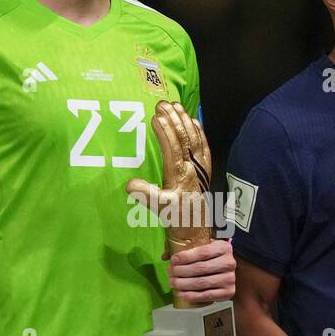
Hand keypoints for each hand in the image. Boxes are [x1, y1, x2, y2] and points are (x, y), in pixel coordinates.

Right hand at [126, 102, 213, 253]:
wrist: (196, 231)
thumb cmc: (176, 219)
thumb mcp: (159, 209)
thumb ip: (146, 195)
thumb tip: (129, 184)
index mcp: (180, 176)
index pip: (173, 149)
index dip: (165, 132)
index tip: (156, 116)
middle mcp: (193, 169)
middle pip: (184, 139)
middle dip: (174, 119)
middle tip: (163, 104)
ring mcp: (200, 168)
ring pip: (194, 139)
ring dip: (185, 121)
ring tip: (176, 105)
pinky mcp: (205, 170)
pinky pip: (204, 146)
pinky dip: (199, 132)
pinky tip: (193, 120)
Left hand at [169, 239, 235, 302]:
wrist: (227, 271)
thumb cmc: (211, 257)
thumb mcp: (202, 247)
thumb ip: (185, 248)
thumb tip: (165, 256)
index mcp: (223, 247)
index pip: (202, 252)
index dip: (185, 257)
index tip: (173, 260)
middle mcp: (229, 262)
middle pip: (200, 268)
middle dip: (181, 271)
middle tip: (170, 272)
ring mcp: (230, 278)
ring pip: (202, 282)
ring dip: (184, 284)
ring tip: (173, 283)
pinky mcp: (228, 292)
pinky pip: (207, 295)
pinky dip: (192, 296)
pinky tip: (182, 294)